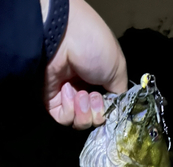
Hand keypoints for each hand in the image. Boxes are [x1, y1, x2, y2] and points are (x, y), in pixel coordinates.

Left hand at [43, 0, 127, 128]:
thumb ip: (120, 95)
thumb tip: (116, 110)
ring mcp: (68, 97)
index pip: (108, 110)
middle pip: (95, 120)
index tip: (110, 104)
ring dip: (84, 113)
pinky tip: (67, 90)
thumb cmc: (95, 47)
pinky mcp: (52, 102)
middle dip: (97, 113)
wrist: (64, 38)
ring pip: (80, 123)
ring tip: (81, 93)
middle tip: (93, 96)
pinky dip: (69, 110)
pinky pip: (64, 118)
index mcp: (103, 82)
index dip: (110, 112)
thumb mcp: (118, 69)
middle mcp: (86, 91)